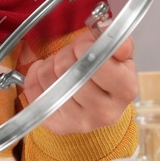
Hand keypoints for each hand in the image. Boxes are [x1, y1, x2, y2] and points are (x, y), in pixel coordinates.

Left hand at [19, 28, 136, 134]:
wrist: (101, 102)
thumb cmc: (110, 74)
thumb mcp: (120, 54)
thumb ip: (118, 40)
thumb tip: (110, 35)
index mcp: (126, 90)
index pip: (97, 62)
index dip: (84, 47)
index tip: (83, 46)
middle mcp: (105, 112)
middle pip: (67, 69)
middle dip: (65, 54)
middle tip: (71, 56)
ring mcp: (80, 122)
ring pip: (48, 77)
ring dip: (50, 64)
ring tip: (61, 66)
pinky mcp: (58, 126)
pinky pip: (33, 90)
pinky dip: (36, 76)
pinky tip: (49, 76)